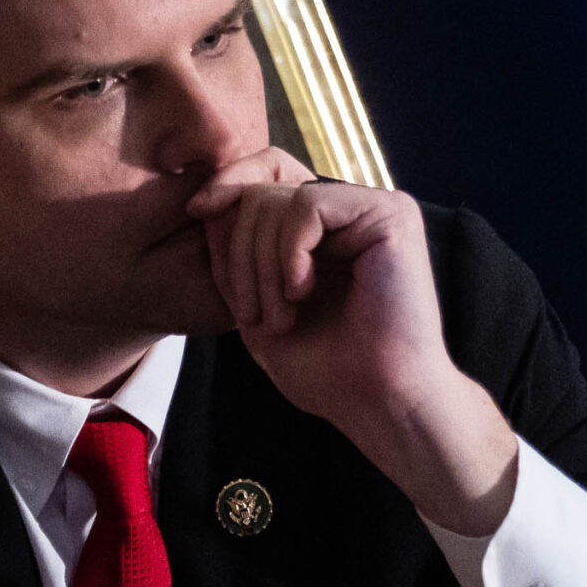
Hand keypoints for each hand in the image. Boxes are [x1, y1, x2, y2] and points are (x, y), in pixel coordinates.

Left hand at [185, 164, 516, 535]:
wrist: (378, 401)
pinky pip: (308, 206)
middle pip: (263, 195)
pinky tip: (302, 292)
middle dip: (241, 258)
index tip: (195, 214)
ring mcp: (373, 211)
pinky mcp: (391, 215)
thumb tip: (205, 206)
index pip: (263, 184)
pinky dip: (290, 252)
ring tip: (282, 318)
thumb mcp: (257, 312)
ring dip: (263, 266)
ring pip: (280, 201)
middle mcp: (351, 214)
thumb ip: (233, 261)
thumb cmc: (325, 371)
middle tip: (255, 318)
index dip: (226, 192)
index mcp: (325, 233)